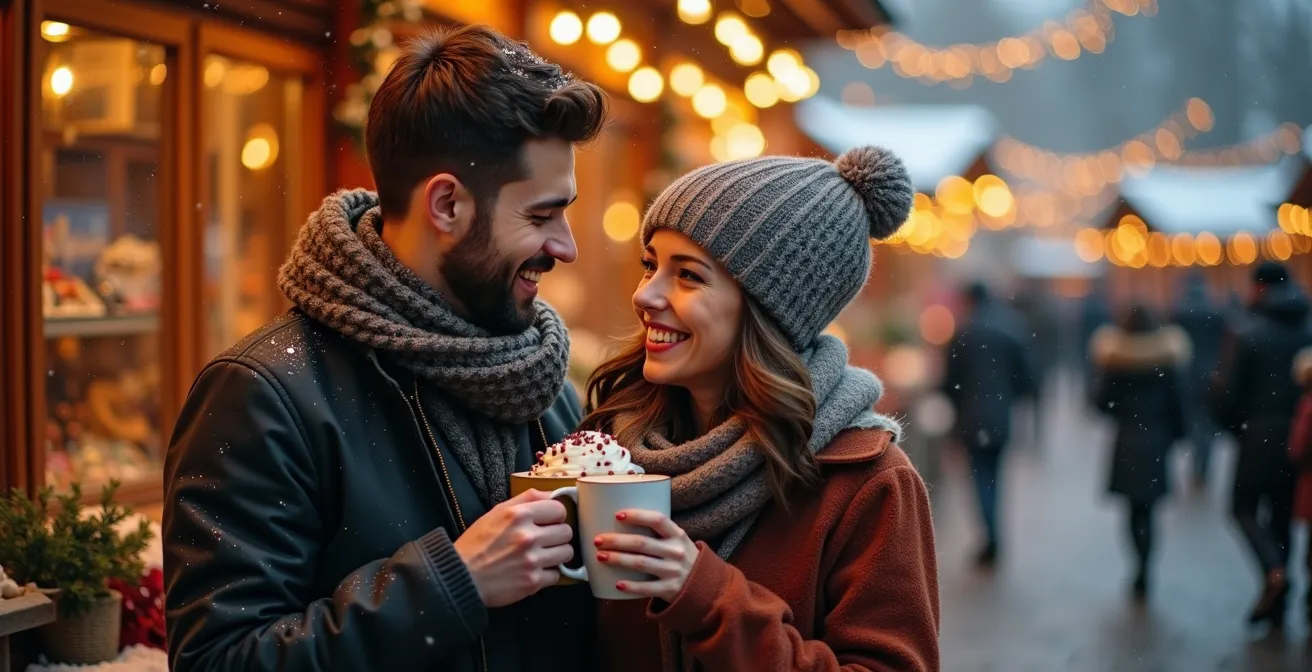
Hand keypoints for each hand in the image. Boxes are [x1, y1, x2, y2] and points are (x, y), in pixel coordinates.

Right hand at [453, 489, 572, 607]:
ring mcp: (532, 560)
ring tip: (542, 555)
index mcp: (519, 515)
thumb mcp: (496, 512)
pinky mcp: (532, 582)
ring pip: (566, 552)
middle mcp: (528, 536)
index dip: (555, 515)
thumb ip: (526, 499)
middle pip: (566, 531)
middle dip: (557, 535)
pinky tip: (534, 571)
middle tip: (545, 540)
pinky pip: (556, 575)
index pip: (559, 509)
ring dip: (557, 554)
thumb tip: (553, 494)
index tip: (549, 521)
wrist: (460, 577)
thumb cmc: (476, 544)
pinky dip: (548, 574)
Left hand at [594, 510, 697, 601]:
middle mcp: (676, 552)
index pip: (657, 520)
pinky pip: (647, 588)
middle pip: (642, 543)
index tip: (617, 515)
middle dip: (617, 541)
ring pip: (640, 563)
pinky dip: (631, 586)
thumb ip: (659, 532)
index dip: (637, 516)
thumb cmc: (682, 558)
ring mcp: (673, 571)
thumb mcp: (678, 541)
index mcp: (678, 535)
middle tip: (598, 540)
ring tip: (601, 556)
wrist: (705, 585)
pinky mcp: (670, 589)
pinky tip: (617, 584)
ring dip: (618, 559)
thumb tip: (622, 520)